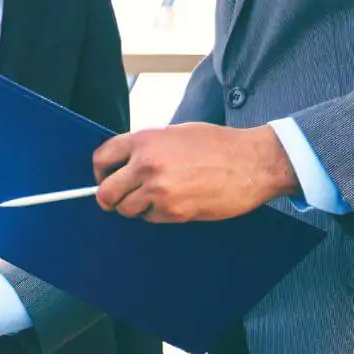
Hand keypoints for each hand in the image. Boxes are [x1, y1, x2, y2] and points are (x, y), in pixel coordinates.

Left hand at [92, 123, 298, 222]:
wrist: (253, 162)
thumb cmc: (217, 145)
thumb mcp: (175, 133)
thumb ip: (146, 147)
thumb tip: (122, 164)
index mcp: (145, 140)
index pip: (101, 159)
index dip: (100, 172)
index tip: (104, 178)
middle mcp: (147, 164)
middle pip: (105, 192)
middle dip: (109, 197)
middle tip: (119, 198)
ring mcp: (160, 190)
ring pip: (126, 210)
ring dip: (135, 207)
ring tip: (155, 197)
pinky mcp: (174, 212)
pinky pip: (150, 219)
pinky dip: (157, 214)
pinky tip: (175, 201)